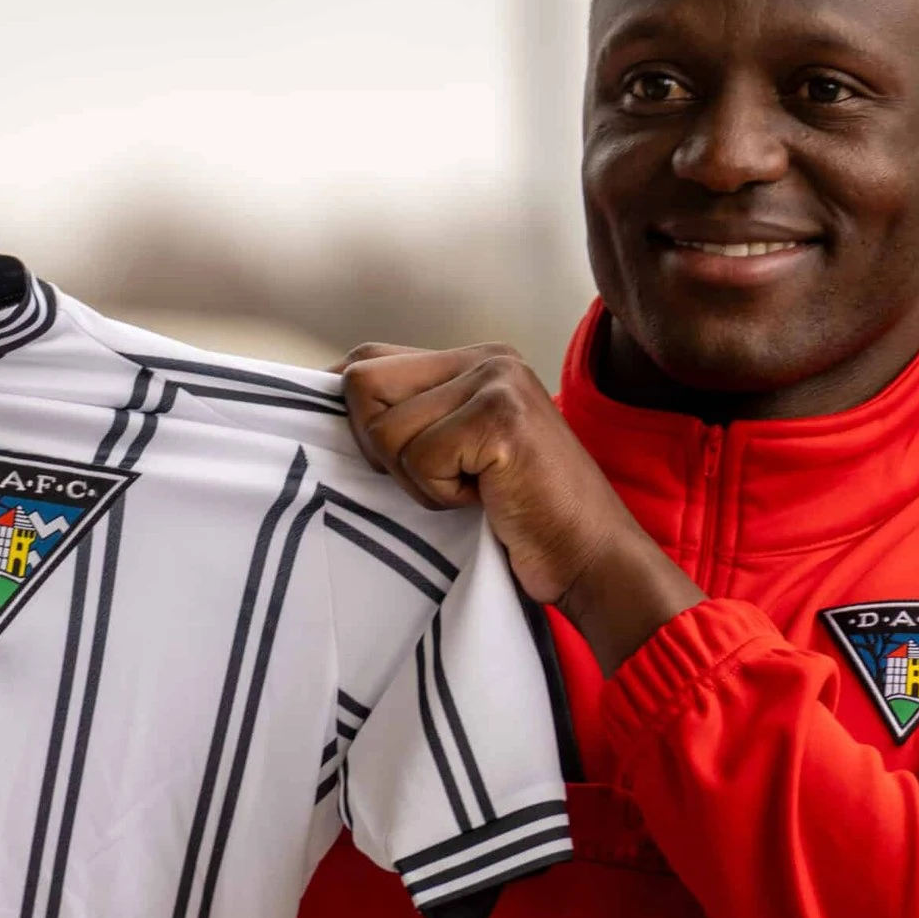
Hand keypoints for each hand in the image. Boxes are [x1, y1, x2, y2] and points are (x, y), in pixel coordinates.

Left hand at [335, 342, 702, 674]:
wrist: (593, 559)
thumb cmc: (520, 518)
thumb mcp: (461, 453)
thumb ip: (414, 417)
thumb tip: (326, 402)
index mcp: (476, 360)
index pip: (369, 359)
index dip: (347, 408)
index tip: (360, 454)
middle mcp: (487, 358)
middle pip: (362, 382)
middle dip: (377, 446)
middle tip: (433, 478)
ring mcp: (497, 383)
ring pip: (385, 429)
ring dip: (416, 480)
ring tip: (470, 492)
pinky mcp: (500, 419)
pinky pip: (418, 458)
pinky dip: (440, 495)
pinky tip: (485, 500)